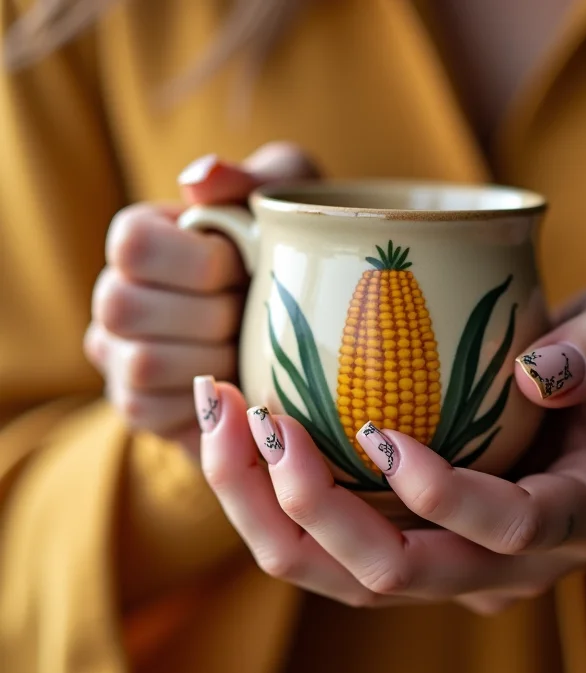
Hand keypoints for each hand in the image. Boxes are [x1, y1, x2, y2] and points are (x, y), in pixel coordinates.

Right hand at [84, 142, 318, 456]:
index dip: (200, 261)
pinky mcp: (139, 406)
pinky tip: (234, 385)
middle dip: (210, 316)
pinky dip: (201, 404)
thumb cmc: (291, 252)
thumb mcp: (289, 202)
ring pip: (139, 366)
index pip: (133, 244)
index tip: (245, 266)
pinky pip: (147, 414)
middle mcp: (115, 295)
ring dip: (211, 361)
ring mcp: (119, 355)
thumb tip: (197, 181)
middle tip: (252, 316)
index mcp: (142, 240)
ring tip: (247, 351)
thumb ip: (247, 179)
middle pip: (124, 308)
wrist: (304, 325)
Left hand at [194, 283, 585, 611]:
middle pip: (395, 576)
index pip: (508, 531)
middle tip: (259, 414)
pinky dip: (267, 500)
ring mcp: (443, 568)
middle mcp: (502, 567)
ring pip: (337, 578)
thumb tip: (537, 372)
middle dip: (313, 508)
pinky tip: (235, 431)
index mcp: (576, 519)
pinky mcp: (399, 549)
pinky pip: (321, 552)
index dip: (443, 496)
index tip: (378, 431)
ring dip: (265, 509)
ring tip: (221, 415)